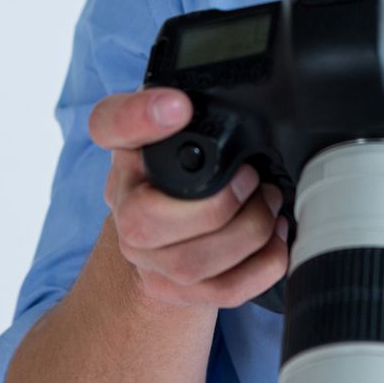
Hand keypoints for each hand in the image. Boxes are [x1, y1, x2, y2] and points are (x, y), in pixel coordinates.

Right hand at [89, 88, 288, 307]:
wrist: (164, 229)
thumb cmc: (184, 165)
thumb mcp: (185, 124)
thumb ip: (202, 103)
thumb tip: (238, 90)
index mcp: (126, 147)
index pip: (109, 124)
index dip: (138, 116)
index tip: (179, 106)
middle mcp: (122, 201)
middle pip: (144, 220)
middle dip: (216, 205)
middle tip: (252, 179)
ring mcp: (142, 253)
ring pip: (188, 264)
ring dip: (246, 234)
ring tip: (270, 205)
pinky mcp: (170, 289)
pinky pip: (217, 291)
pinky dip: (259, 268)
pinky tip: (275, 241)